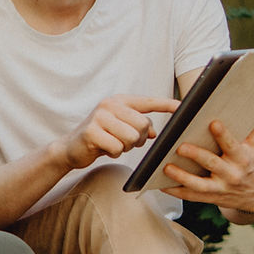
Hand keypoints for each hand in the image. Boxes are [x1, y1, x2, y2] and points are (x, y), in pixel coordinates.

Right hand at [61, 95, 179, 170]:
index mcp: (119, 101)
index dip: (166, 105)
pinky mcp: (91, 131)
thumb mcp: (120, 127)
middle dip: (137, 139)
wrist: (71, 147)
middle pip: (142, 125)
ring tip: (113, 143)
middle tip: (124, 141)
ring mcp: (99, 117)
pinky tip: (103, 149)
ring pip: (131, 137)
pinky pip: (116, 148)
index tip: (182, 107)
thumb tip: (153, 132)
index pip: (148, 102)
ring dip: (125, 147)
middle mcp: (109, 105)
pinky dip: (113, 153)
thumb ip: (138, 126)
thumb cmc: (100, 136)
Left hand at [160, 121, 253, 215]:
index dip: (223, 135)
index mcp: (242, 158)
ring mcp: (220, 188)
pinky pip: (191, 196)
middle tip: (180, 147)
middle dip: (197, 155)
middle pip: (212, 164)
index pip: (232, 145)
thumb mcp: (253, 145)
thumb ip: (251, 125)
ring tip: (166, 167)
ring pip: (199, 185)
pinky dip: (175, 191)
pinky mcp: (210, 198)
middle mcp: (232, 174)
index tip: (213, 123)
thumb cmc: (250, 162)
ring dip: (182, 176)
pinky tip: (160, 184)